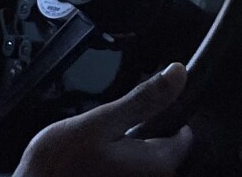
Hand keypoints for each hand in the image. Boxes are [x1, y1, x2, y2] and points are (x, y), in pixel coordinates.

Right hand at [14, 63, 194, 176]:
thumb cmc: (58, 164)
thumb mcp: (100, 122)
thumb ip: (143, 99)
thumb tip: (178, 74)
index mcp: (157, 165)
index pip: (183, 135)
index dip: (162, 116)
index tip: (135, 114)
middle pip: (162, 150)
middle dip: (138, 137)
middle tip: (104, 136)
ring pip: (141, 163)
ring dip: (123, 154)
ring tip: (94, 153)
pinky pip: (126, 173)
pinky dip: (113, 168)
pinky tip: (90, 168)